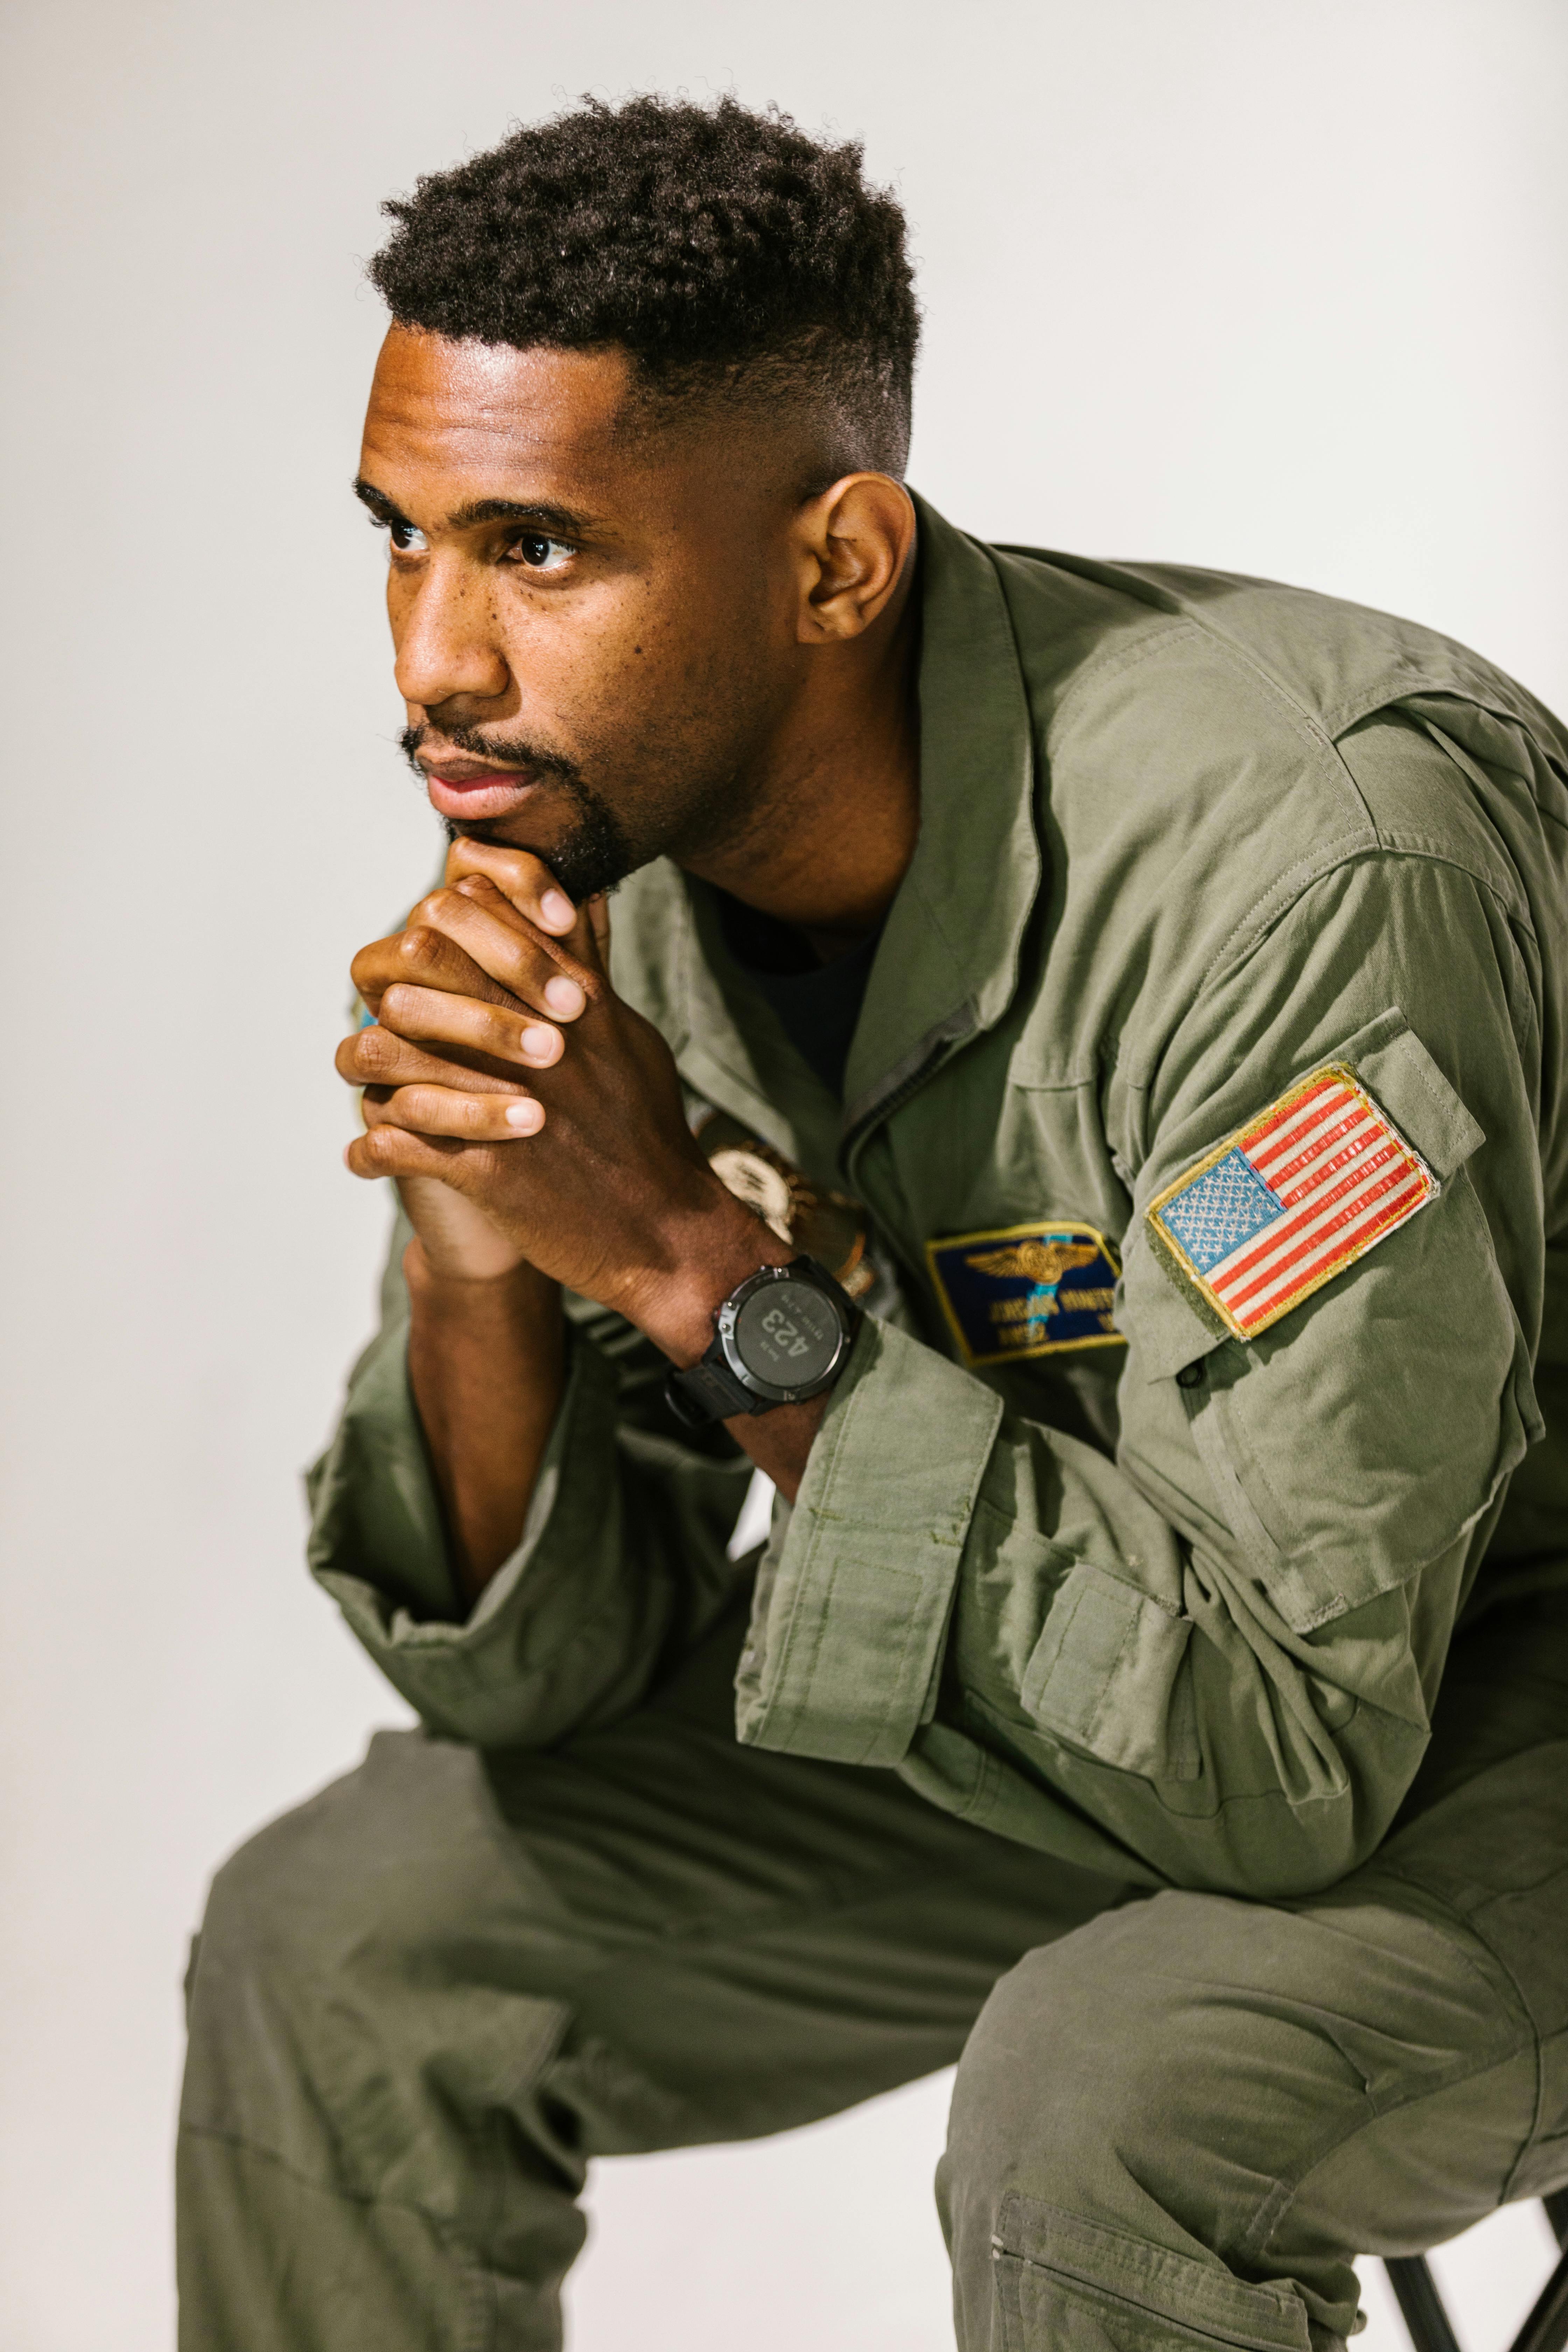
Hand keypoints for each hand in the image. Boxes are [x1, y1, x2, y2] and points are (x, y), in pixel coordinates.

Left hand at [338, 843, 785, 1354]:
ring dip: (369, 1064)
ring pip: (382, 1047)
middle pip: (419, 956)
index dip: (437, 918)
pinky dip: (369, 1151)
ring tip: (374, 1086)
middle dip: (388, 976)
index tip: (428, 952)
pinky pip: (388, 1143)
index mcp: (568, 996)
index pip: (477, 905)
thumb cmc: (648, 1133)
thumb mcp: (628, 1034)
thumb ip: (594, 969)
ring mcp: (501, 1099)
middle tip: (384, 1010)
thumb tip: (581, 904)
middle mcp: (528, 1034)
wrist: (665, 1233)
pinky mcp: (484, 1168)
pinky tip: (371, 1157)